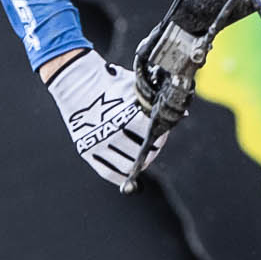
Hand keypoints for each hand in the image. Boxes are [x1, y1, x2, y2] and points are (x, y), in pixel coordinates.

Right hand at [46, 49, 156, 188]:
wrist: (77, 83)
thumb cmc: (111, 83)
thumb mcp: (136, 87)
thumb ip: (156, 102)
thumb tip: (183, 114)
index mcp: (129, 116)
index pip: (152, 136)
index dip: (159, 138)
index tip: (160, 135)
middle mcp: (114, 132)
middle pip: (141, 153)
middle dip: (150, 152)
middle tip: (151, 148)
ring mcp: (99, 142)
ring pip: (127, 166)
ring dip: (137, 164)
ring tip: (140, 158)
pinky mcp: (86, 150)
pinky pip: (108, 172)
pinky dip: (120, 176)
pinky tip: (127, 172)